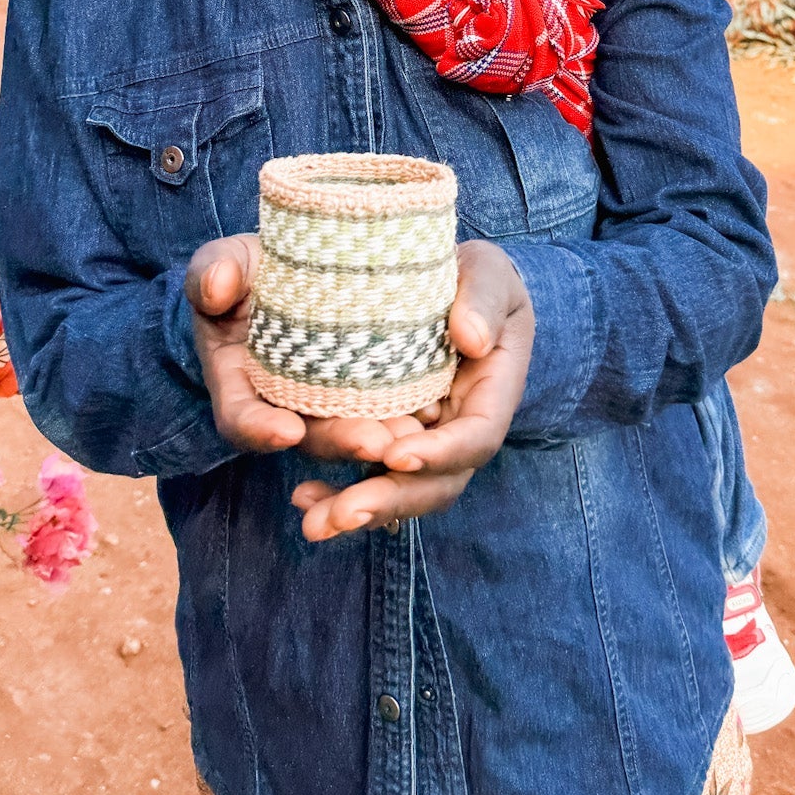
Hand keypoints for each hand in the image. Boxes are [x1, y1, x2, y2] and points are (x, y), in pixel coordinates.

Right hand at [185, 236, 431, 467]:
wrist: (306, 259)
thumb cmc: (253, 266)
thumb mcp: (228, 259)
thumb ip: (215, 269)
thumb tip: (217, 286)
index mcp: (238, 380)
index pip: (239, 417)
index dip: (258, 429)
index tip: (286, 431)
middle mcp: (284, 402)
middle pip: (310, 436)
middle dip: (341, 441)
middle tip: (377, 442)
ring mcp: (328, 400)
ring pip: (354, 432)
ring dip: (384, 437)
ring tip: (416, 431)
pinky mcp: (369, 388)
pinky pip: (387, 410)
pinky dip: (408, 414)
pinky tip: (437, 409)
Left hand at [290, 239, 532, 542]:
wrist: (449, 285)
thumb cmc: (477, 277)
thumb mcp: (490, 272)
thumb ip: (486, 299)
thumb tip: (472, 339)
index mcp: (492, 394)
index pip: (476, 437)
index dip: (441, 454)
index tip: (397, 455)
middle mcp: (458, 429)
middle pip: (435, 483)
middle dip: (389, 500)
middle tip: (342, 515)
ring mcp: (424, 439)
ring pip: (398, 488)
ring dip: (355, 510)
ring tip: (313, 521)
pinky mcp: (388, 436)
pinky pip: (368, 473)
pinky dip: (337, 490)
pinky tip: (303, 497)